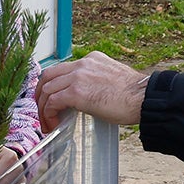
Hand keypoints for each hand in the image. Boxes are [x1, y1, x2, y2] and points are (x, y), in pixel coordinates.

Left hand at [35, 53, 149, 131]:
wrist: (142, 98)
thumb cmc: (134, 95)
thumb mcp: (112, 79)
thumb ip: (96, 82)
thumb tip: (88, 97)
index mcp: (92, 59)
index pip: (63, 68)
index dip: (54, 84)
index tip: (52, 97)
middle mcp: (82, 64)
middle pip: (49, 75)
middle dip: (41, 93)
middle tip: (41, 109)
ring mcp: (77, 76)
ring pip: (47, 89)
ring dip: (43, 107)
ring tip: (46, 122)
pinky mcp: (76, 92)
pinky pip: (53, 102)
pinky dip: (48, 113)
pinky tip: (52, 123)